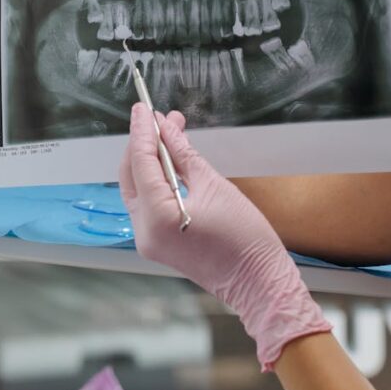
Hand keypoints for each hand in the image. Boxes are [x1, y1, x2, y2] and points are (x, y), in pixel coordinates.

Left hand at [119, 103, 330, 370]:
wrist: (258, 282)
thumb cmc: (245, 237)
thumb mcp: (214, 185)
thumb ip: (184, 154)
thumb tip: (166, 128)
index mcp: (157, 216)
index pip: (141, 162)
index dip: (142, 131)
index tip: (143, 107)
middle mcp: (143, 230)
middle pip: (132, 176)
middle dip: (144, 144)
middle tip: (159, 117)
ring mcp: (147, 240)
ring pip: (137, 189)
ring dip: (151, 160)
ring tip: (169, 132)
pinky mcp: (156, 243)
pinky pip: (148, 203)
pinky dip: (156, 180)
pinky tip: (170, 160)